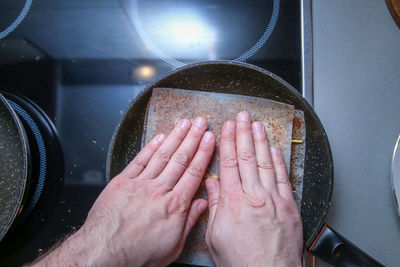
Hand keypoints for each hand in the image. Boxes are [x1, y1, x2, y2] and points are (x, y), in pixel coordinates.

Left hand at [34, 117, 214, 266]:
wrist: (105, 252)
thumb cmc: (138, 253)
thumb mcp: (173, 246)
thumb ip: (189, 222)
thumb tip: (203, 204)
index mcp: (175, 205)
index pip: (194, 173)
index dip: (204, 154)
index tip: (210, 140)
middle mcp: (160, 190)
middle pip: (181, 159)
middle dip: (193, 138)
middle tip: (201, 123)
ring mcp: (141, 184)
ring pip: (162, 155)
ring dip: (175, 137)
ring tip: (185, 123)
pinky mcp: (123, 182)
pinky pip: (140, 160)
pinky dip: (150, 147)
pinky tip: (159, 137)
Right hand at [205, 111, 302, 266]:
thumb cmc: (241, 261)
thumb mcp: (215, 236)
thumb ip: (214, 206)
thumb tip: (211, 184)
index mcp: (233, 201)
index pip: (228, 163)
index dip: (227, 142)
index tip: (226, 127)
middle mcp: (254, 195)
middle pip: (247, 157)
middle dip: (244, 133)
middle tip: (243, 116)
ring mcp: (273, 199)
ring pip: (265, 163)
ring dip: (261, 141)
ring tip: (258, 124)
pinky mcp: (289, 207)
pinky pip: (283, 178)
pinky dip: (278, 161)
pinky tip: (274, 148)